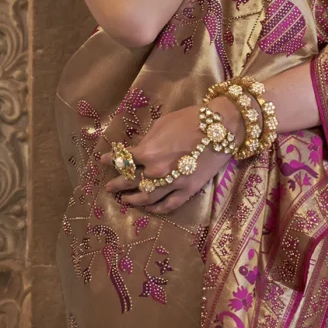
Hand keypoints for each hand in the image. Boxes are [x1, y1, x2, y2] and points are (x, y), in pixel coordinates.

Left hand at [100, 100, 239, 214]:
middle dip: (118, 184)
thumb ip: (148, 140)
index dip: (112, 160)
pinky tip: (150, 208)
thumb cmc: (192, 119)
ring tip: (125, 199)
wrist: (223, 126)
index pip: (123, 160)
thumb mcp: (163, 123)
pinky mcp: (188, 190)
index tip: (104, 160)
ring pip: (147, 198)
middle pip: (131, 181)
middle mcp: (157, 171)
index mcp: (148, 152)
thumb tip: (139, 150)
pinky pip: (169, 205)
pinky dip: (157, 208)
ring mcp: (173, 183)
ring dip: (133, 199)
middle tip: (109, 186)